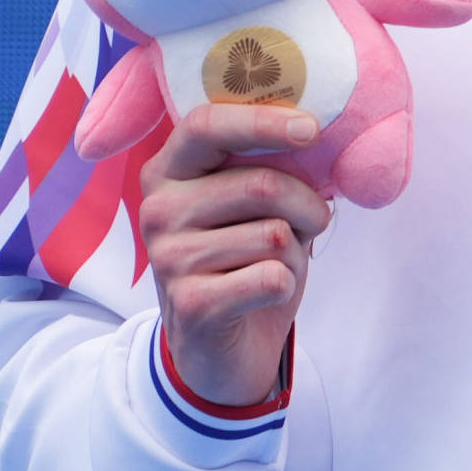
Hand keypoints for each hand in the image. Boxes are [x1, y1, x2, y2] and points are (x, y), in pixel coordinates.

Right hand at [140, 103, 330, 405]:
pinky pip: (271, 277)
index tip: (311, 129)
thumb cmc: (246, 261)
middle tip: (313, 222)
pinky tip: (260, 295)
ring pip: (274, 234)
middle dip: (308, 206)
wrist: (222, 348)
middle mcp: (158, 210)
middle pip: (262, 184)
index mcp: (169, 172)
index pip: (206, 125)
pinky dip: (284, 285)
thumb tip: (311, 130)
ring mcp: (169, 258)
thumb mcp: (255, 206)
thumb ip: (270, 167)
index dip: (263, 122)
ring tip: (270, 265)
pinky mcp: (190, 303)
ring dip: (294, 253)